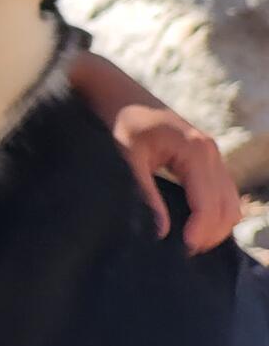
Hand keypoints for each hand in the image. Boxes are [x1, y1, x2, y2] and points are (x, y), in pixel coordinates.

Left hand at [110, 101, 239, 252]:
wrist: (115, 92)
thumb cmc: (118, 121)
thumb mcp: (127, 158)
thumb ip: (145, 195)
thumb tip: (162, 232)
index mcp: (197, 150)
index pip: (209, 203)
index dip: (199, 231)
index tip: (182, 250)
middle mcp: (211, 152)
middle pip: (228, 206)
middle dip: (210, 233)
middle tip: (184, 253)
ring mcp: (212, 153)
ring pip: (230, 201)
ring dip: (215, 225)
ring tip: (188, 243)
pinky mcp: (205, 157)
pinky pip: (222, 192)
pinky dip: (214, 212)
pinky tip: (193, 225)